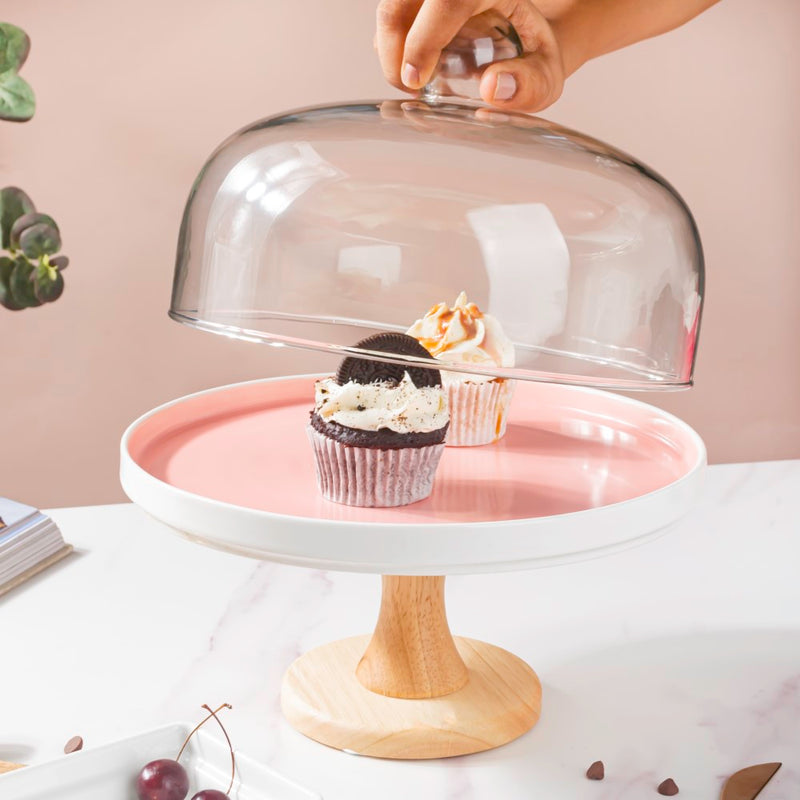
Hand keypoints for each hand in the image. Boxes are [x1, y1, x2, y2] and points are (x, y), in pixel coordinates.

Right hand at [375, 0, 566, 112]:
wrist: (527, 36)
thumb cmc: (533, 54)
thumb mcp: (545, 72)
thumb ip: (531, 83)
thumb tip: (493, 88)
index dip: (423, 40)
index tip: (417, 80)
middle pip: (402, 0)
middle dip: (394, 49)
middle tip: (409, 88)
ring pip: (390, 6)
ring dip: (390, 49)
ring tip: (413, 83)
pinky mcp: (421, 2)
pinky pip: (392, 14)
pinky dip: (393, 45)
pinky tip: (414, 69)